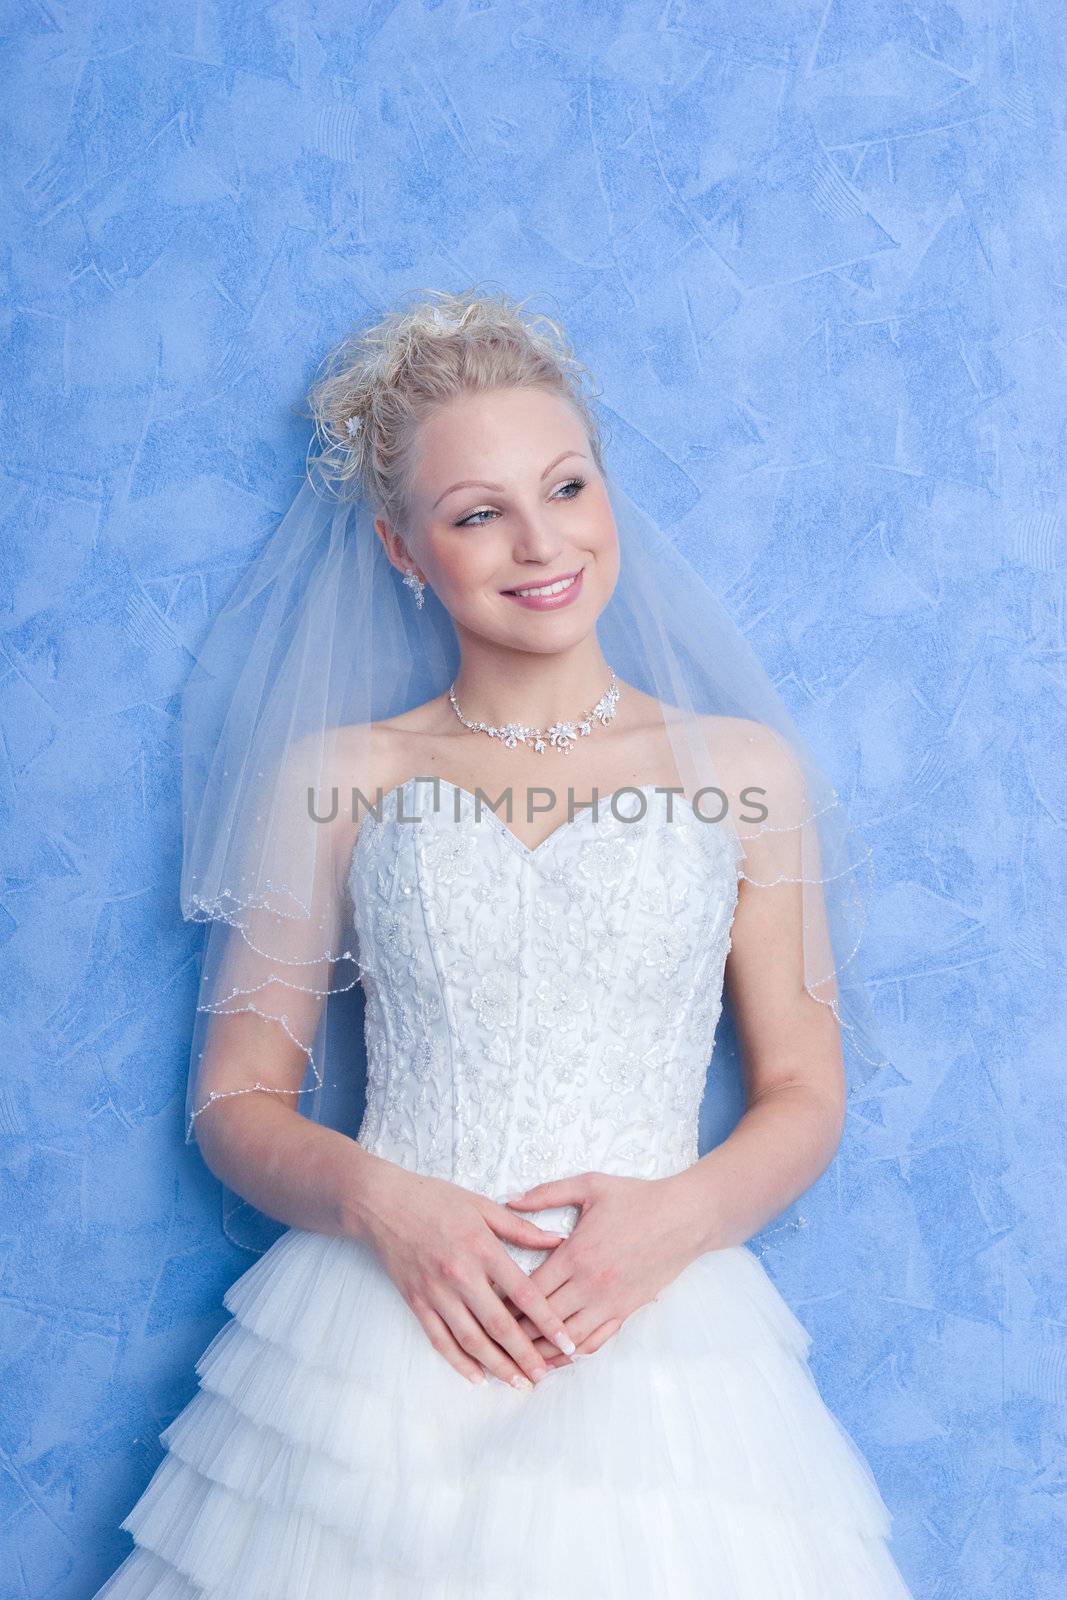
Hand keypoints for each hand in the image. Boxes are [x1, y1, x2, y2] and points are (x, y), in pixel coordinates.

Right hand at [359, 1164, 578, 1388]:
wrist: (382, 1204)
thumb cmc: (434, 1199)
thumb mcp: (481, 1205)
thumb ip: (520, 1227)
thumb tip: (557, 1241)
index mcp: (482, 1248)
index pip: (523, 1293)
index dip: (548, 1321)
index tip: (567, 1341)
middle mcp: (460, 1274)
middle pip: (499, 1324)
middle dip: (525, 1354)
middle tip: (545, 1375)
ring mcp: (436, 1292)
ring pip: (471, 1339)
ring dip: (497, 1365)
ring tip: (519, 1383)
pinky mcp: (416, 1302)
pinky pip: (440, 1340)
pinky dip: (459, 1362)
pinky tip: (478, 1378)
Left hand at [499, 1171, 702, 1368]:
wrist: (685, 1217)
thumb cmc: (637, 1198)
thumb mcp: (590, 1185)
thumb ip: (547, 1193)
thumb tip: (510, 1200)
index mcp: (575, 1254)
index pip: (530, 1290)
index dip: (505, 1303)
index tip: (485, 1307)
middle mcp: (590, 1284)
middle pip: (543, 1320)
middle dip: (516, 1332)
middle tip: (493, 1339)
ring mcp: (609, 1302)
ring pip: (567, 1338)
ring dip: (542, 1350)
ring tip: (519, 1358)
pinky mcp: (626, 1310)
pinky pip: (596, 1341)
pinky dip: (574, 1353)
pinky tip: (560, 1356)